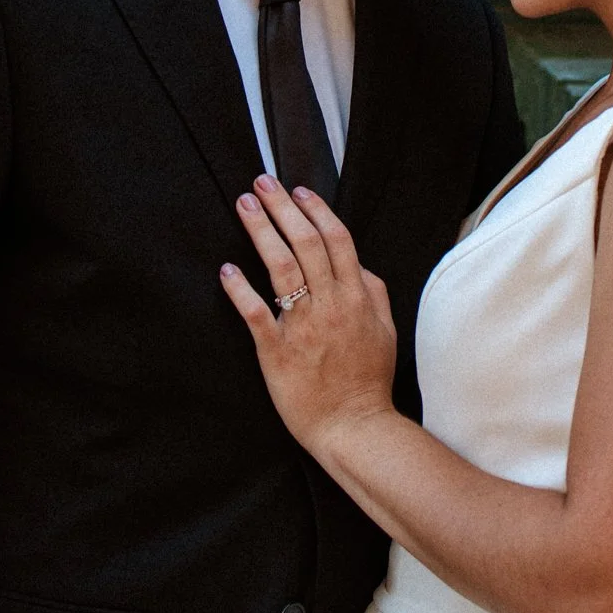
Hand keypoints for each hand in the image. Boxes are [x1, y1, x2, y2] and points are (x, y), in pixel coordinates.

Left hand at [220, 176, 397, 455]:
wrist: (355, 428)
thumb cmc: (369, 381)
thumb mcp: (385, 329)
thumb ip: (373, 291)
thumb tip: (356, 263)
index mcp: (356, 297)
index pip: (336, 240)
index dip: (316, 211)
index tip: (298, 190)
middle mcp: (330, 305)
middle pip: (305, 244)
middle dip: (282, 209)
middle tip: (262, 184)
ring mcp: (302, 327)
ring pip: (281, 269)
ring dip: (261, 233)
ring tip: (244, 207)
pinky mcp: (276, 351)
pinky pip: (256, 313)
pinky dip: (240, 289)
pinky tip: (227, 268)